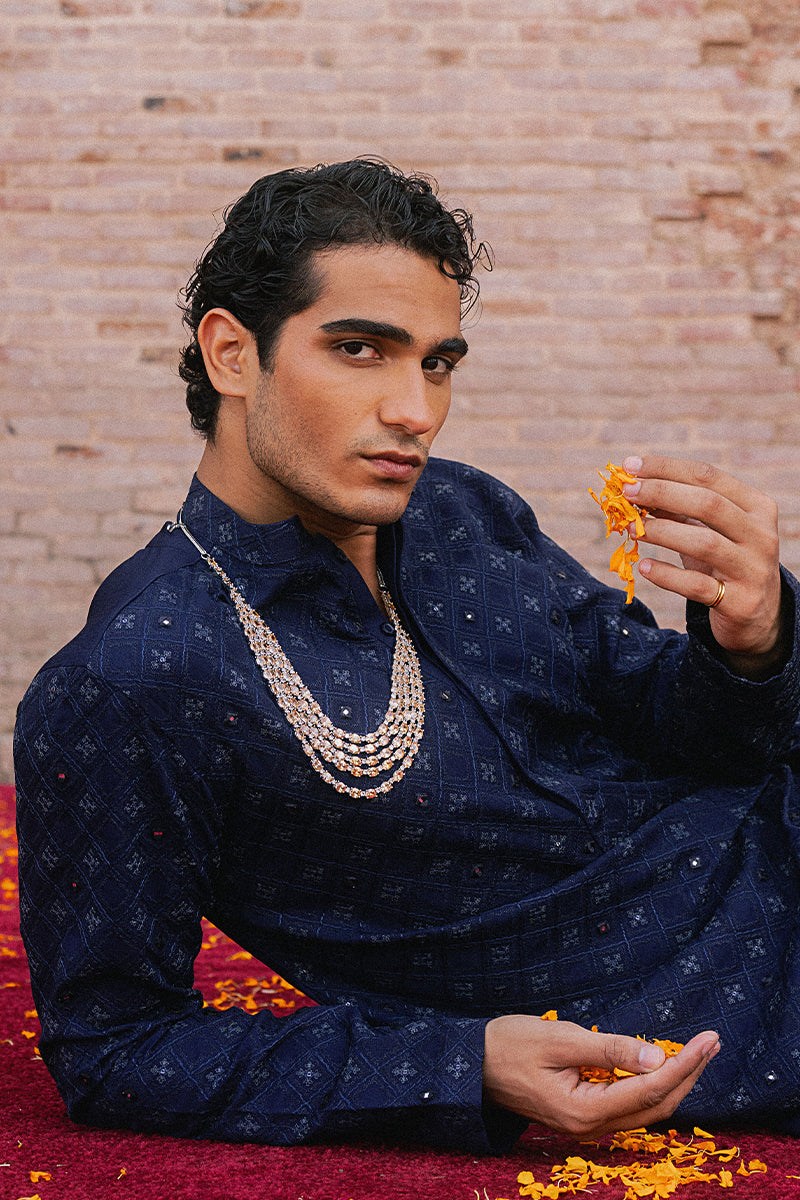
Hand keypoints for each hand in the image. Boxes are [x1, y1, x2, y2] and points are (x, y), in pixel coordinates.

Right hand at [483, 1015, 719, 1138]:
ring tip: (697, 1051)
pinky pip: (629, 1103)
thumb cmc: (509, 1045)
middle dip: (688, 1073)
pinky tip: (661, 1063)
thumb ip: (610, 1049)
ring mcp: (586, 1124)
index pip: (650, 1088)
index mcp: (584, 1111)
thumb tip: (658, 1058)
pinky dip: (652, 1083)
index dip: (684, 1064)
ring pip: (646, 1108)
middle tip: (711, 1042)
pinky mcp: (582, 1114)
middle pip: (656, 1105)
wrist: (472, 1065)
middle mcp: (590, 1127)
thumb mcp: (560, 1039)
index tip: (707, 1040)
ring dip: (675, 1079)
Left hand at [621, 456, 783, 667]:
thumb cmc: (725, 562)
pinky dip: (667, 575)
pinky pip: (697, 586)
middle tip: (627, 492)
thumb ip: (679, 510)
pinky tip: (644, 566)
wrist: (759, 615)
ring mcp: (753, 569)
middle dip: (662, 493)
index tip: (630, 466)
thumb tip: (635, 488)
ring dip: (661, 532)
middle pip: (708, 504)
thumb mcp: (709, 531)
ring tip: (630, 528)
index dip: (666, 468)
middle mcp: (761, 534)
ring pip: (704, 543)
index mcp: (757, 507)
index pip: (709, 476)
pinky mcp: (740, 601)